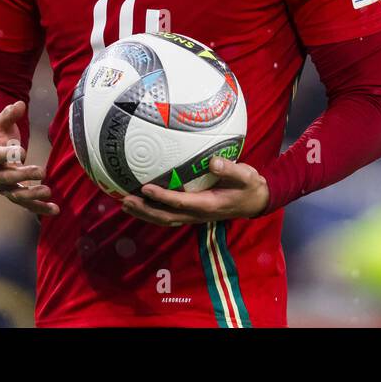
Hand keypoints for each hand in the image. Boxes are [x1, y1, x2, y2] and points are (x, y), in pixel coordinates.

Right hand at [0, 101, 59, 215]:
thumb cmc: (0, 138)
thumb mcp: (1, 124)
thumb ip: (8, 114)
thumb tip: (19, 104)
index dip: (6, 155)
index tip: (21, 151)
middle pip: (6, 179)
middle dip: (24, 176)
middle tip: (42, 171)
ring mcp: (4, 188)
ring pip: (16, 196)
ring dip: (32, 196)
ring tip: (48, 191)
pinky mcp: (16, 195)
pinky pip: (27, 205)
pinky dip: (41, 208)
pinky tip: (55, 210)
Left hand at [122, 156, 268, 226]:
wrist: (255, 201)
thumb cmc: (250, 186)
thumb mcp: (246, 176)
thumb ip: (230, 169)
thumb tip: (212, 162)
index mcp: (209, 205)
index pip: (181, 203)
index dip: (162, 197)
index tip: (146, 188)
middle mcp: (198, 214)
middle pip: (166, 217)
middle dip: (145, 210)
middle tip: (125, 200)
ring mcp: (194, 216)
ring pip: (165, 219)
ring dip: (144, 214)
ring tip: (125, 203)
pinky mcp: (192, 213)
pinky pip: (169, 215)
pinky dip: (152, 212)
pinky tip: (141, 203)